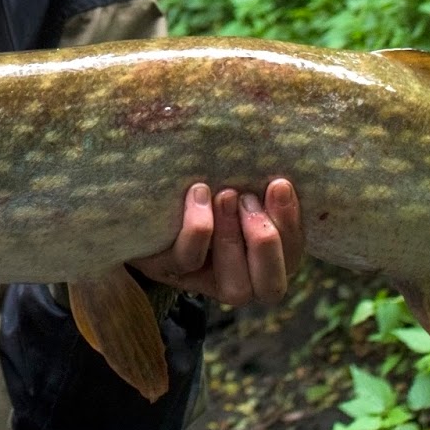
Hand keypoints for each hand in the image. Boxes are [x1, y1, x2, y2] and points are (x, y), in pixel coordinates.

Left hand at [129, 179, 302, 306]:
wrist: (137, 188)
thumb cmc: (199, 173)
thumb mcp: (231, 173)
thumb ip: (256, 172)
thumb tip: (281, 141)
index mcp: (262, 253)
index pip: (293, 255)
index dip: (291, 225)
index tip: (279, 183)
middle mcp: (238, 278)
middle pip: (271, 288)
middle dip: (266, 242)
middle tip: (247, 199)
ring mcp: (201, 281)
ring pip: (234, 288)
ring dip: (233, 239)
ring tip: (224, 195)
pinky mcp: (166, 271)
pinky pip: (187, 262)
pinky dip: (197, 229)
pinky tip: (197, 194)